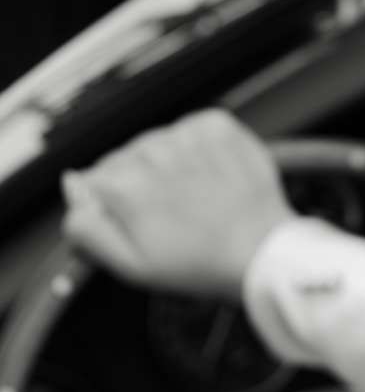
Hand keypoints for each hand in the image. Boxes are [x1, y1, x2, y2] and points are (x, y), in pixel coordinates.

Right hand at [61, 109, 297, 298]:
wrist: (263, 255)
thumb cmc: (200, 265)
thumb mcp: (130, 265)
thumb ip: (86, 227)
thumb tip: (72, 186)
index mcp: (123, 184)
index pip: (96, 182)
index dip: (117, 207)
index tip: (143, 224)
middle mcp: (150, 150)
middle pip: (127, 160)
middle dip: (143, 184)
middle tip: (174, 217)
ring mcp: (185, 135)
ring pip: (158, 144)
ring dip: (171, 165)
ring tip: (197, 198)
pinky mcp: (215, 126)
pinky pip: (191, 131)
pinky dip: (199, 150)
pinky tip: (211, 179)